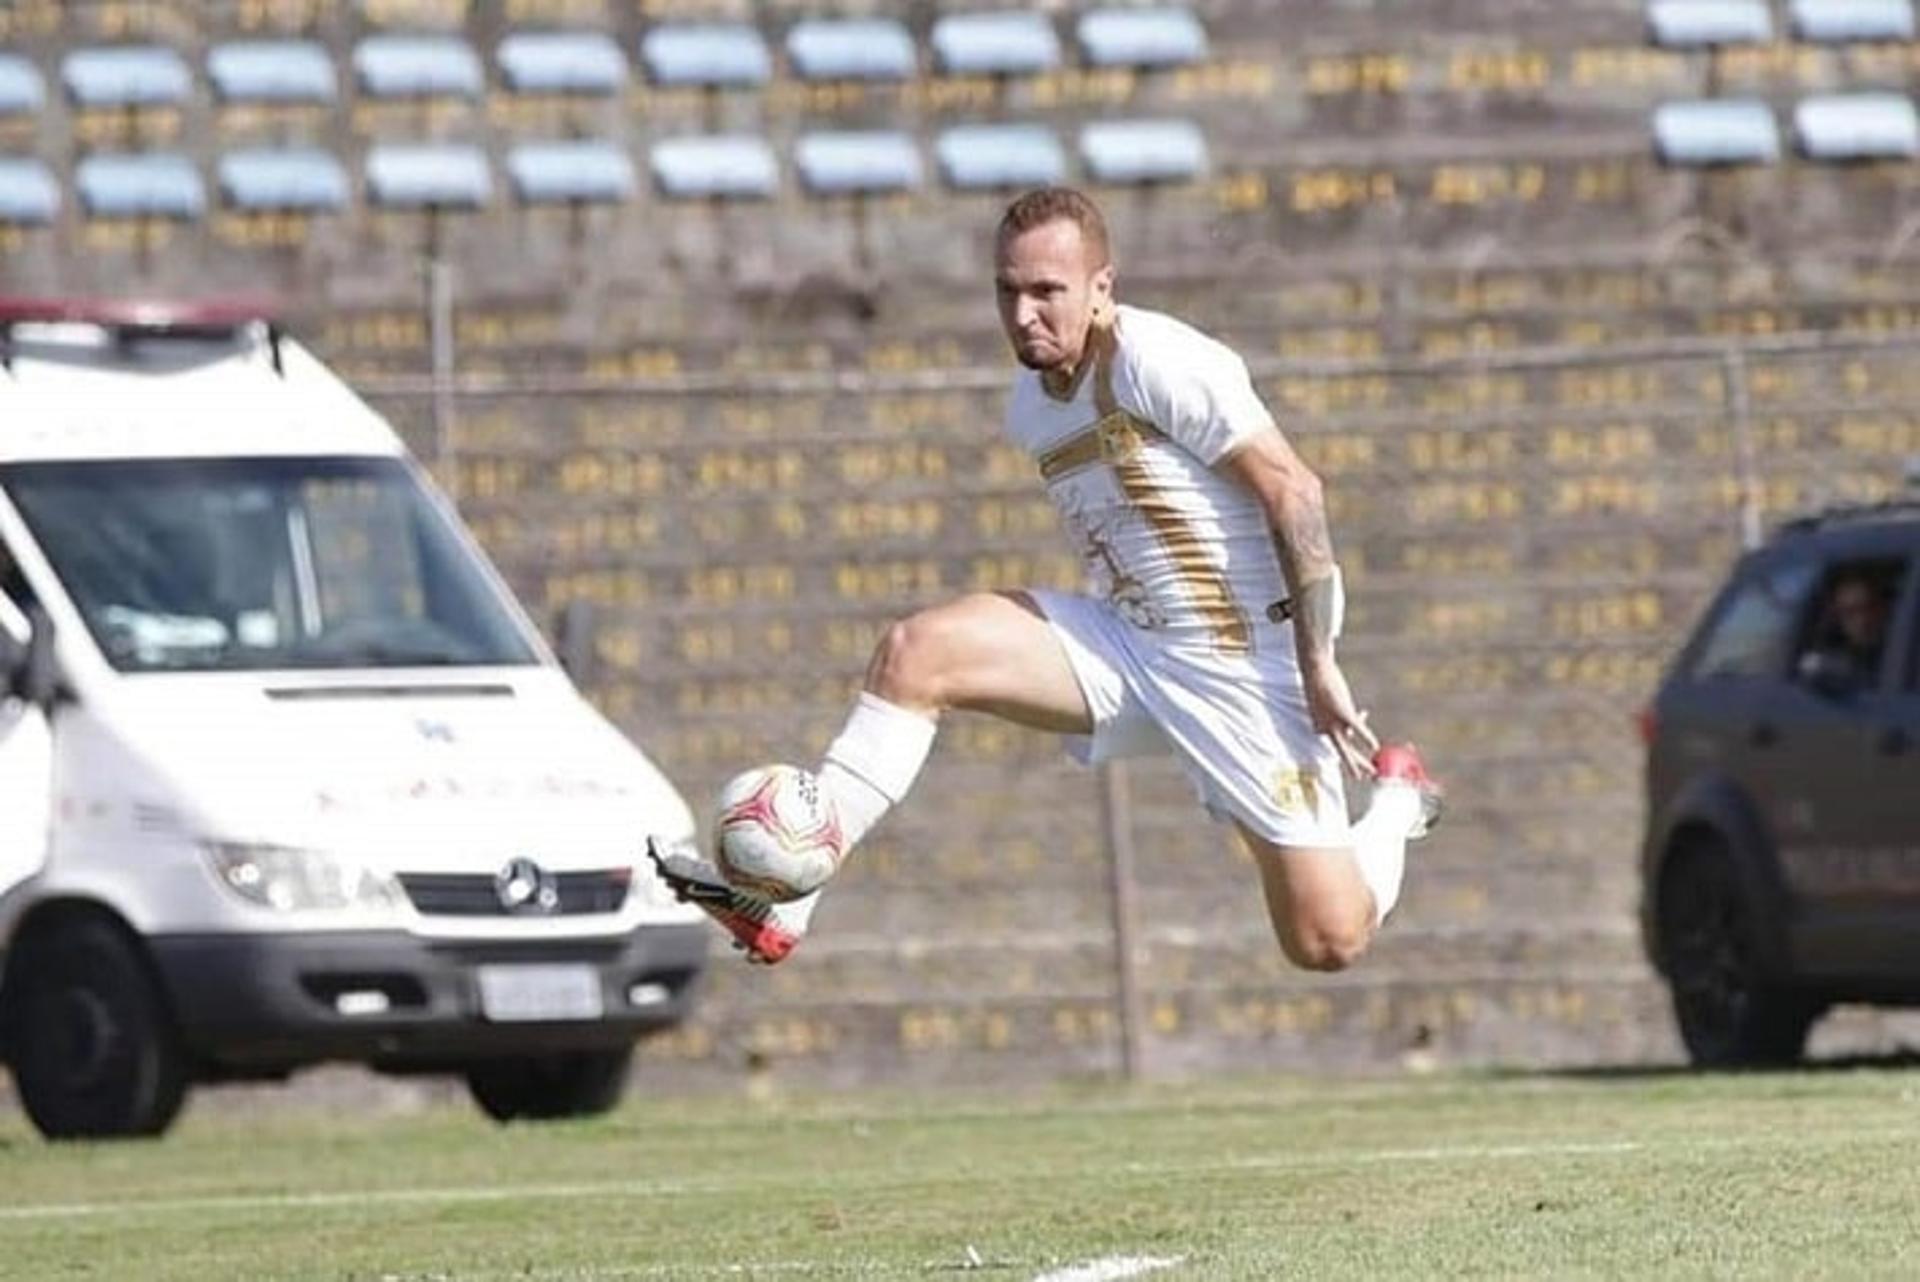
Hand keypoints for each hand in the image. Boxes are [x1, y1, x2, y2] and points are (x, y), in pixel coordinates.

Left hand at [1300, 655, 1378, 778]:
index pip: (1339, 737)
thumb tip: (1362, 713)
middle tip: (1361, 778)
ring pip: (1347, 747)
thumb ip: (1342, 709)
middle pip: (1340, 751)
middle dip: (1352, 765)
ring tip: (1369, 772)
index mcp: (1320, 725)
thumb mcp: (1330, 698)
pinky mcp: (1343, 712)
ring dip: (1357, 761)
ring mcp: (1334, 721)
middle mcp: (1325, 727)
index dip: (1353, 732)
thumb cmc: (1321, 681)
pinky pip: (1358, 729)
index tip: (1365, 713)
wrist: (1315, 669)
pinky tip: (1375, 746)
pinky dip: (1367, 737)